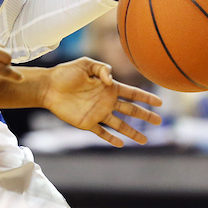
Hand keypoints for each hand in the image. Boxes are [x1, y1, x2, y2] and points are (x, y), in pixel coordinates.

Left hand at [41, 58, 162, 147]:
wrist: (48, 86)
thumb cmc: (66, 73)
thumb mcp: (85, 64)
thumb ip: (102, 69)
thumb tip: (112, 81)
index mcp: (108, 87)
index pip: (132, 93)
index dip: (145, 97)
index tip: (159, 102)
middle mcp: (106, 101)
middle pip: (130, 110)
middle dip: (145, 115)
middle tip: (159, 121)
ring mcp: (98, 113)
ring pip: (120, 125)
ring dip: (132, 132)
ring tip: (144, 140)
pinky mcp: (87, 122)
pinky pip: (102, 132)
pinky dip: (111, 138)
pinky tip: (120, 143)